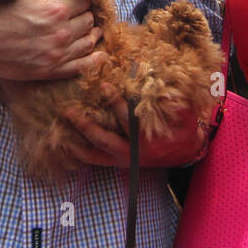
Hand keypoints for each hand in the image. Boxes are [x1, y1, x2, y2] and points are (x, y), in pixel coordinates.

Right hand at [0, 0, 101, 81]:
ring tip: (90, 30)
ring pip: (88, 44)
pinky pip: (80, 67)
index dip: (79, 0)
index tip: (75, 0)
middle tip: (80, 13)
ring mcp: (54, 56)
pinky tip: (100, 54)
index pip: (83, 3)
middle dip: (85, 16)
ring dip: (91, 35)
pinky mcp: (47, 72)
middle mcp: (59, 35)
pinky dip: (94, 60)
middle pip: (88, 23)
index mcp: (54, 11)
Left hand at [61, 89, 204, 168]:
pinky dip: (79, 152)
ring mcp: (123, 159)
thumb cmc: (184, 128)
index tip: (102, 87)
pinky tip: (63, 142)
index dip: (114, 103)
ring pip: (95, 151)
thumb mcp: (186, 114)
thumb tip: (165, 85)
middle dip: (86, 126)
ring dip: (77, 139)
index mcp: (148, 139)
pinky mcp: (117, 163)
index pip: (127, 119)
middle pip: (104, 139)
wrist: (185, 152)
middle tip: (69, 111)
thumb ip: (177, 102)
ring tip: (62, 124)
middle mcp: (133, 152)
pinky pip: (94, 160)